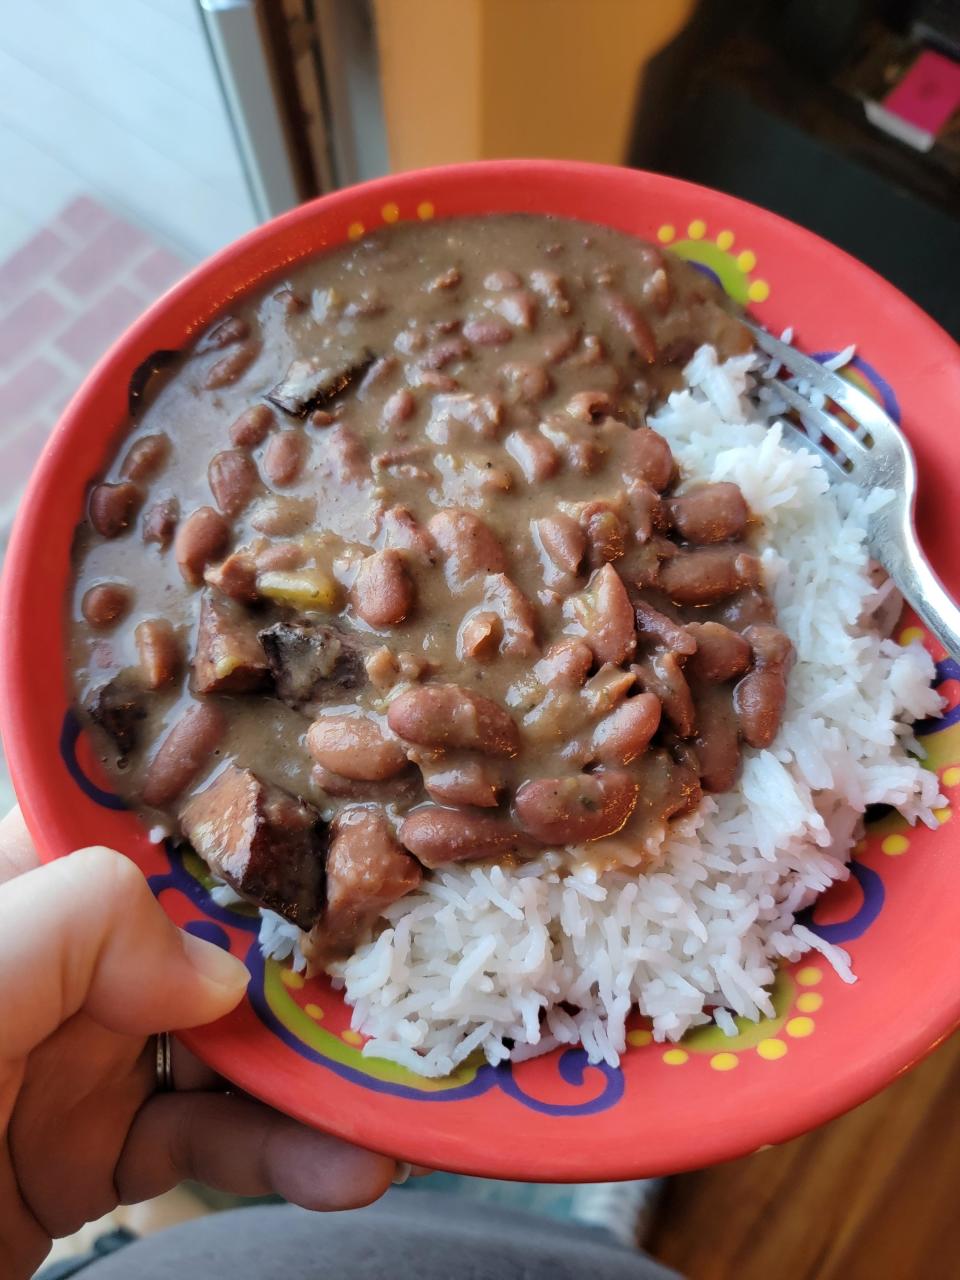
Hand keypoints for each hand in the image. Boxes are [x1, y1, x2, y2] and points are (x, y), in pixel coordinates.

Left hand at [0, 809, 395, 1277]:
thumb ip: (75, 926)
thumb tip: (214, 967)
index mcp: (16, 893)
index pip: (137, 825)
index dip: (234, 819)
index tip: (340, 828)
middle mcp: (51, 963)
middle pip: (205, 934)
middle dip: (301, 958)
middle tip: (399, 977)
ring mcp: (74, 1060)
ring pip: (222, 1043)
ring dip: (312, 1071)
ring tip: (394, 1095)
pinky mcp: (90, 1156)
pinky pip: (208, 1139)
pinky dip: (284, 1153)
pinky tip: (348, 1166)